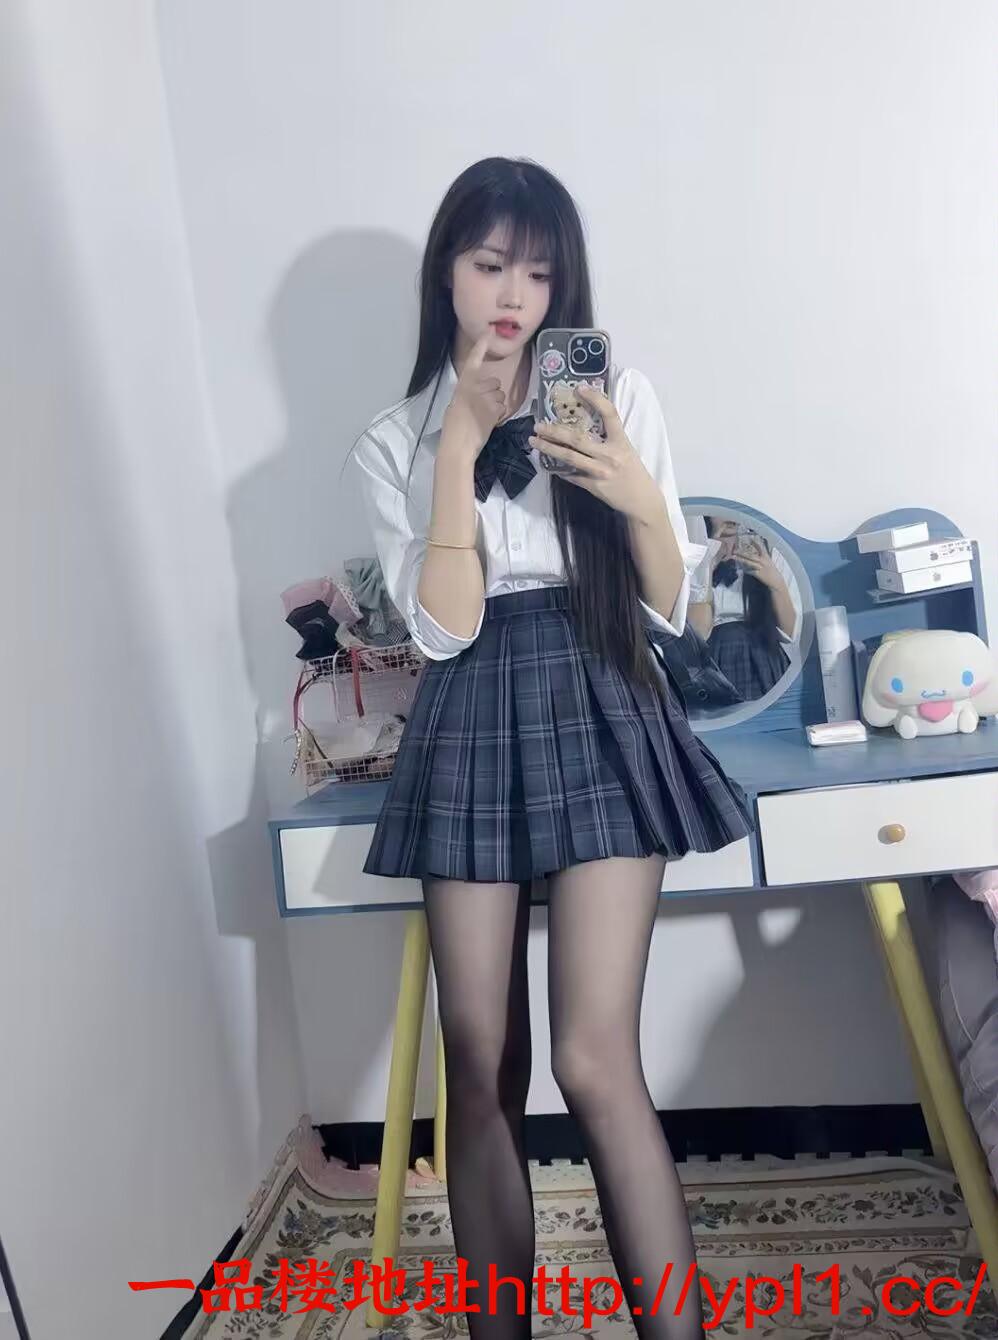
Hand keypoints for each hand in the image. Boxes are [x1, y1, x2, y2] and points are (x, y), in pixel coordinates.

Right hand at [441, 332, 506, 457]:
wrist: (458, 444)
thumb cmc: (452, 427)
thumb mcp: (456, 404)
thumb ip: (467, 394)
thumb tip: (477, 395)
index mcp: (463, 384)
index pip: (474, 360)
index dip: (482, 345)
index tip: (490, 331)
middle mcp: (476, 387)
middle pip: (495, 383)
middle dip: (492, 392)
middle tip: (482, 406)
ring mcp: (487, 398)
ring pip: (501, 395)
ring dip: (496, 404)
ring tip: (484, 416)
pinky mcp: (496, 410)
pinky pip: (503, 407)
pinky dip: (499, 415)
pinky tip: (489, 422)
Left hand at [528, 383, 664, 524]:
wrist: (641, 500)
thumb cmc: (634, 472)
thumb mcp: (626, 450)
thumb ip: (609, 438)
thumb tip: (585, 423)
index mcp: (621, 442)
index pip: (609, 414)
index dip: (596, 399)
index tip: (580, 388)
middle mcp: (609, 455)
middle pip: (577, 439)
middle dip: (554, 431)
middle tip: (538, 425)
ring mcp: (599, 471)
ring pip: (569, 457)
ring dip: (549, 448)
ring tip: (534, 442)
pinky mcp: (593, 486)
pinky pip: (571, 475)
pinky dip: (558, 468)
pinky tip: (546, 462)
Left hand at [736, 538, 785, 590]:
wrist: (776, 581)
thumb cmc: (772, 571)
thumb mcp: (769, 562)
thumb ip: (763, 557)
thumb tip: (757, 552)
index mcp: (766, 557)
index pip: (760, 548)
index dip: (755, 543)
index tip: (749, 539)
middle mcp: (763, 561)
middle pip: (751, 555)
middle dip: (742, 552)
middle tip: (734, 550)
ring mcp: (760, 568)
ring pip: (749, 562)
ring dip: (741, 559)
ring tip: (733, 557)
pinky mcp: (758, 574)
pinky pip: (750, 571)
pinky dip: (744, 569)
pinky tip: (739, 567)